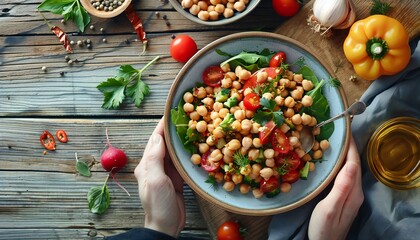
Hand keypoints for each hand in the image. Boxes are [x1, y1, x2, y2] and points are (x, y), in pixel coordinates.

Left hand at [134, 117, 184, 237]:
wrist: (165, 226)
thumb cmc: (158, 204)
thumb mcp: (155, 180)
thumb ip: (155, 158)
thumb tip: (157, 137)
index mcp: (147, 164)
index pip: (155, 139)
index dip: (163, 125)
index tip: (173, 111)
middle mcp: (154, 165)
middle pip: (165, 143)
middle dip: (174, 130)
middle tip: (187, 117)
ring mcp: (165, 172)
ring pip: (174, 151)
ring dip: (182, 140)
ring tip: (193, 127)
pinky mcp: (175, 179)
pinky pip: (181, 162)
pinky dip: (187, 153)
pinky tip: (195, 147)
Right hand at [308, 136, 363, 239]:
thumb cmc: (324, 228)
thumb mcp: (330, 208)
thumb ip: (341, 187)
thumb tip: (350, 164)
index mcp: (353, 192)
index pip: (354, 164)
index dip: (351, 147)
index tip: (345, 132)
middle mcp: (355, 192)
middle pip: (354, 165)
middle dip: (348, 148)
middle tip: (338, 134)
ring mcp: (351, 196)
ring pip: (350, 170)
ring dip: (345, 156)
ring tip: (335, 143)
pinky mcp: (344, 199)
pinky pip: (345, 176)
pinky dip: (341, 165)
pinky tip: (332, 163)